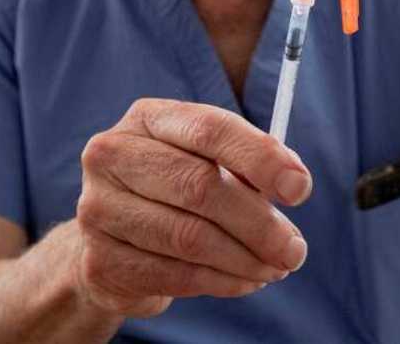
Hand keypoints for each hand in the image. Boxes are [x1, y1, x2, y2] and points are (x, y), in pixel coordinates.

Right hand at [74, 99, 312, 317]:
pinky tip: (246, 280)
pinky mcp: (101, 260)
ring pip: (190, 238)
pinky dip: (223, 282)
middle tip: (295, 249)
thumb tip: (294, 182)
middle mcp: (113, 156)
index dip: (260, 157)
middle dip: (259, 223)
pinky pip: (176, 275)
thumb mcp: (207, 161)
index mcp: (147, 118)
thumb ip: (248, 165)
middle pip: (200, 187)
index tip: (300, 188)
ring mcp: (99, 209)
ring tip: (276, 267)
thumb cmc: (173, 190)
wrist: (112, 240)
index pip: (209, 129)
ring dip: (245, 259)